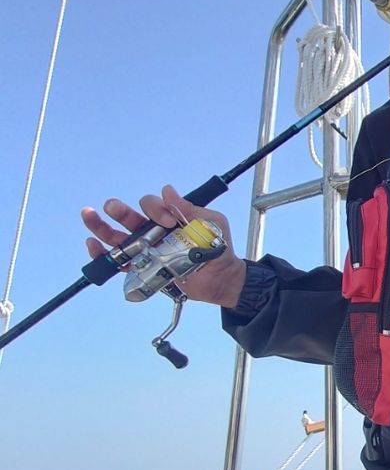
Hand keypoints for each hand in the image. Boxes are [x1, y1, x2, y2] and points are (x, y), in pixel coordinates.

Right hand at [82, 184, 246, 308]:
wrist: (222, 278)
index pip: (152, 206)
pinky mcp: (144, 268)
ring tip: (88, 215)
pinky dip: (103, 254)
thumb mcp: (211, 223)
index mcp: (168, 218)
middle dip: (118, 211)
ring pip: (117, 237)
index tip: (168, 222)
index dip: (155, 209)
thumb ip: (191, 209)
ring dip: (101, 227)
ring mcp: (146, 250)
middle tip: (112, 208)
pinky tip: (93, 245)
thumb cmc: (219, 248)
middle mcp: (153, 232)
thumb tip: (167, 191)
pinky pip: (120, 262)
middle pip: (128, 218)